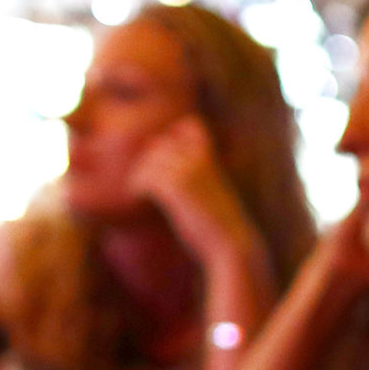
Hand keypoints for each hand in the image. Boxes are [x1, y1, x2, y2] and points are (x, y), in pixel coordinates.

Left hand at [131, 116, 260, 270]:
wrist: (231, 243)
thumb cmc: (220, 223)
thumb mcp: (211, 191)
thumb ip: (196, 176)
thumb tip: (168, 170)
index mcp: (211, 156)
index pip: (190, 126)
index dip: (172, 138)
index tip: (163, 162)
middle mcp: (199, 158)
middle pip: (160, 145)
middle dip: (149, 162)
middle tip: (146, 183)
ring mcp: (187, 171)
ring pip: (149, 161)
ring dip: (140, 176)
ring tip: (139, 191)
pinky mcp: (175, 188)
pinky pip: (145, 178)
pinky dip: (137, 187)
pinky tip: (139, 198)